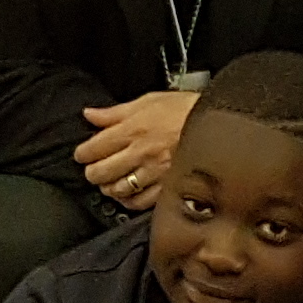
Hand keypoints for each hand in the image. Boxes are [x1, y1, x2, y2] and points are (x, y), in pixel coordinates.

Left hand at [79, 90, 201, 210]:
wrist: (220, 124)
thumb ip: (116, 112)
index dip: (82, 153)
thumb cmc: (186, 109)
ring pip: (117, 189)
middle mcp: (140, 153)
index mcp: (133, 130)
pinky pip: (139, 202)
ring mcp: (154, 173)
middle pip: (100, 172)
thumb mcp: (149, 101)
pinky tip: (127, 194)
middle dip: (92, 172)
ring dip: (108, 187)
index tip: (83, 154)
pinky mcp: (168, 186)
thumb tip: (90, 115)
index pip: (93, 148)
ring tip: (109, 182)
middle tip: (94, 169)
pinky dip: (128, 201)